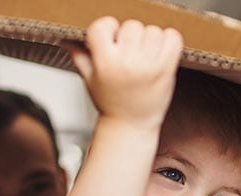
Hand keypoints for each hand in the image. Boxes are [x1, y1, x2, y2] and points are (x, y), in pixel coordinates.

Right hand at [64, 17, 183, 130]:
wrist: (132, 126)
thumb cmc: (112, 104)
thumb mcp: (90, 80)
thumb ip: (79, 57)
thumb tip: (67, 41)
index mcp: (106, 62)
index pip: (103, 25)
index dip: (108, 29)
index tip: (111, 39)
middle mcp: (127, 62)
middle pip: (131, 26)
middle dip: (129, 35)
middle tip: (129, 51)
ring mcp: (149, 65)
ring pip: (152, 30)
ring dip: (150, 38)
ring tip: (144, 54)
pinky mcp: (167, 69)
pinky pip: (173, 38)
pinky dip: (169, 40)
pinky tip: (160, 51)